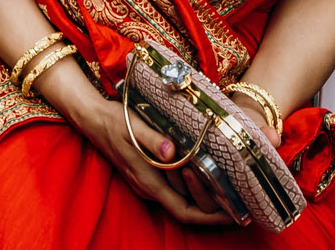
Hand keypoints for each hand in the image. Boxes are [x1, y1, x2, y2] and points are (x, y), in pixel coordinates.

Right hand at [68, 91, 227, 226]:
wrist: (93, 118)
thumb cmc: (114, 121)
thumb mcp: (133, 126)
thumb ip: (153, 140)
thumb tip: (172, 152)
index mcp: (149, 181)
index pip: (184, 211)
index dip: (211, 216)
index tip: (234, 213)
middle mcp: (150, 188)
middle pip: (187, 209)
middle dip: (214, 208)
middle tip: (242, 200)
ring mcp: (148, 183)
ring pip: (182, 199)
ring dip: (206, 197)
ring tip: (231, 187)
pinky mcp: (147, 174)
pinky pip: (175, 189)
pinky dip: (194, 186)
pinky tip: (207, 173)